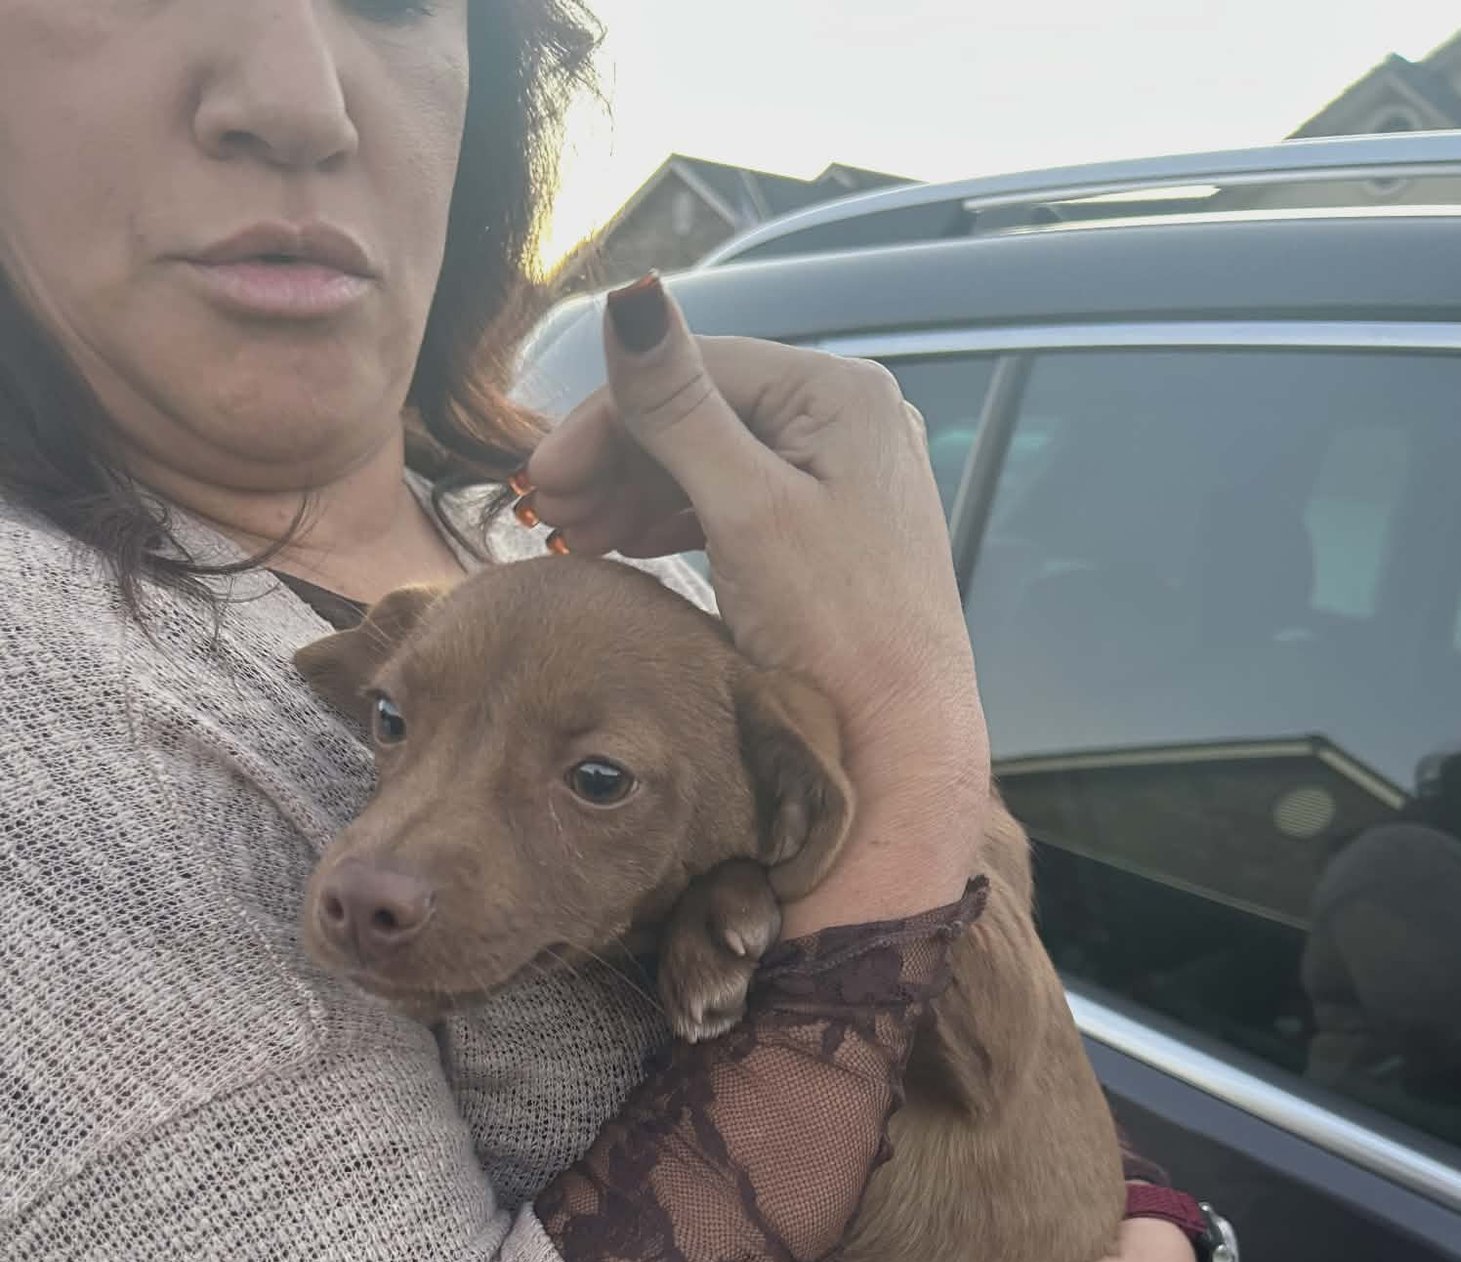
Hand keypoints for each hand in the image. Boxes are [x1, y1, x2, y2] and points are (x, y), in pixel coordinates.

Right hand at [524, 276, 991, 926]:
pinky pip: (731, 506)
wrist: (900, 744)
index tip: (539, 480)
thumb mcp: (748, 511)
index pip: (692, 371)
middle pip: (698, 414)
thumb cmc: (840, 633)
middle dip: (613, 462)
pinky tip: (625, 547)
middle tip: (547, 518)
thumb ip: (680, 409)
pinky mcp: (828, 534)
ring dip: (633, 494)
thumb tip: (628, 299)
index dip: (603, 421)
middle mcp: (847, 422)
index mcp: (839, 395)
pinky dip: (671, 522)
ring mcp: (840, 479)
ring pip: (709, 462)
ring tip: (575, 540)